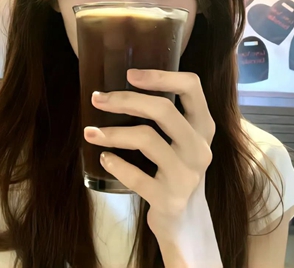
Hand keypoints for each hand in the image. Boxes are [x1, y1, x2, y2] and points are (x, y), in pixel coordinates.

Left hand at [85, 69, 221, 266]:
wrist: (186, 219)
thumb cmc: (176, 168)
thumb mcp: (182, 140)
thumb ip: (166, 117)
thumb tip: (121, 89)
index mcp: (203, 126)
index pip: (191, 86)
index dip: (161, 76)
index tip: (130, 74)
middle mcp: (199, 147)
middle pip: (163, 110)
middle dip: (125, 100)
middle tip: (98, 98)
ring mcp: (187, 175)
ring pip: (146, 139)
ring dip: (112, 133)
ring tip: (90, 132)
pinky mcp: (170, 199)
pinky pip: (136, 176)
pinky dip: (116, 164)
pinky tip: (104, 158)